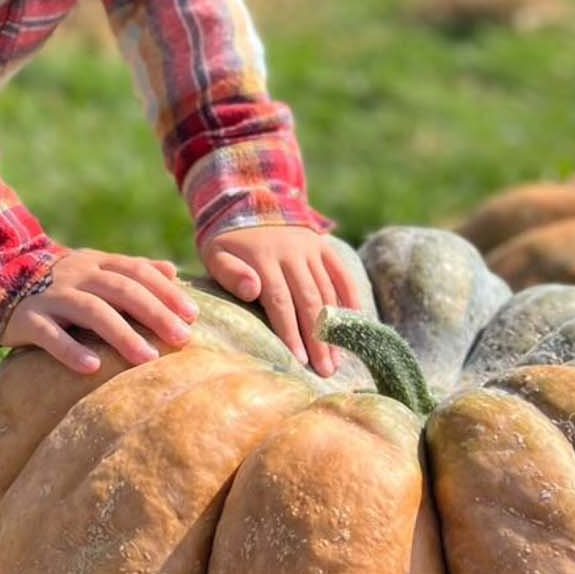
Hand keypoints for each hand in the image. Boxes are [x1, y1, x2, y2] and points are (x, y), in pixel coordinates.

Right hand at [0, 249, 201, 374]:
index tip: (193, 315)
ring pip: (91, 311)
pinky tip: (92, 368)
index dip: (166, 292)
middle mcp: (76, 275)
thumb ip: (132, 270)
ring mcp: (50, 296)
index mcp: (95, 263)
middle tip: (182, 340)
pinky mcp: (26, 319)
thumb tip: (173, 272)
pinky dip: (70, 350)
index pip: (137, 272)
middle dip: (155, 314)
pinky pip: (49, 335)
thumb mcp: (93, 269)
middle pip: (121, 290)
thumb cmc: (58, 282)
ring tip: (148, 358)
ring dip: (122, 334)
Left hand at [200, 226, 358, 376]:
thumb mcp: (216, 253)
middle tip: (325, 371)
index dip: (290, 331)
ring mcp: (311, 249)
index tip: (298, 360)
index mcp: (264, 258)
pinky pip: (342, 275)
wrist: (249, 202)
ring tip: (337, 359)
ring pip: (327, 292)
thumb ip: (230, 273)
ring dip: (334, 327)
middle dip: (317, 339)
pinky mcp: (324, 247)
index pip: (280, 301)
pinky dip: (351, 299)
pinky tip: (357, 325)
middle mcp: (292, 253)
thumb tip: (253, 290)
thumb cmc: (229, 241)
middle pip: (308, 301)